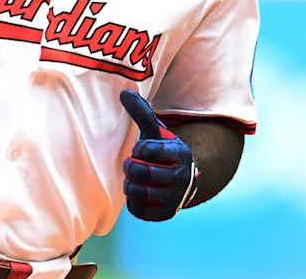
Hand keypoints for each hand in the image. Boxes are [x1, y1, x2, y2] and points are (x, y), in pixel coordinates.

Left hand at [120, 90, 199, 221]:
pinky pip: (139, 210)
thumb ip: (142, 112)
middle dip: (130, 166)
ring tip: (133, 179)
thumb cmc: (162, 151)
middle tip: (131, 164)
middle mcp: (181, 177)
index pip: (148, 150)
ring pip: (138, 192)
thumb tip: (124, 92)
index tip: (140, 148)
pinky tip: (138, 193)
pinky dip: (133, 202)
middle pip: (141, 172)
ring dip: (129, 185)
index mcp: (180, 153)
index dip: (138, 149)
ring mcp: (175, 198)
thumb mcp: (156, 131)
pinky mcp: (166, 214)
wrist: (180, 181)